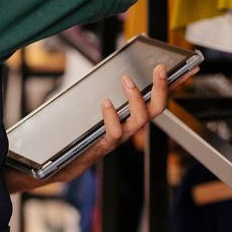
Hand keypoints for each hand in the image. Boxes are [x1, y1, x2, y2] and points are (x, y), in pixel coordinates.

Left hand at [5, 63, 182, 193]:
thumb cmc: (66, 135)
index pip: (154, 100)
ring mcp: (113, 142)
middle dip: (161, 90)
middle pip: (154, 112)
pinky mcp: (98, 149)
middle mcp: (124, 131)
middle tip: (160, 68)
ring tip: (127, 81)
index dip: (172, 86)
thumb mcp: (85, 110)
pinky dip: (112, 117)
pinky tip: (106, 103)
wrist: (45, 164)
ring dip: (136, 100)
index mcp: (124, 119)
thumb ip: (97, 94)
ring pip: (137, 123)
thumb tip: (107, 67)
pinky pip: (112, 135)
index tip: (186, 67)